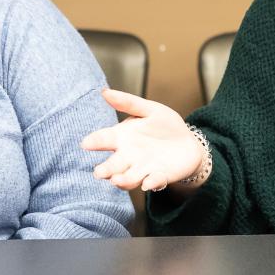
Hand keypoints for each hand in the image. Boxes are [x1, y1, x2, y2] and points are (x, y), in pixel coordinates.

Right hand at [81, 89, 205, 191]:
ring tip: (117, 180)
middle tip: (99, 172)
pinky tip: (148, 182)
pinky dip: (151, 182)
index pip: (104, 139)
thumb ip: (128, 103)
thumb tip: (104, 92)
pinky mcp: (160, 177)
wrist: (188, 143)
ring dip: (123, 180)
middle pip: (113, 165)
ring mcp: (143, 169)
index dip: (94, 142)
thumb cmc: (165, 125)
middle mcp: (128, 157)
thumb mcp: (149, 110)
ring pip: (129, 178)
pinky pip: (154, 181)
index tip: (86, 143)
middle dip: (106, 169)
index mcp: (122, 138)